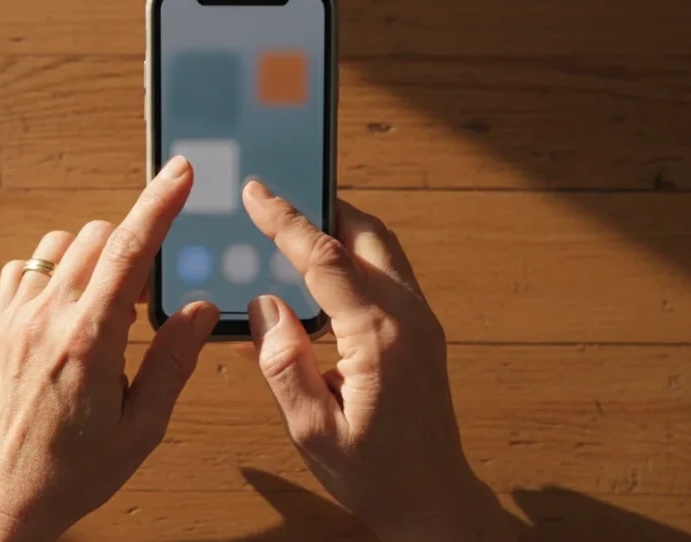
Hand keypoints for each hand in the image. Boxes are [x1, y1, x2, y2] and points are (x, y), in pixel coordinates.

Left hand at [0, 156, 219, 541]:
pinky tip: (67, 307)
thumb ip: (173, 361)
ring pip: (61, 245)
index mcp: (90, 342)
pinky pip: (25, 268)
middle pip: (97, 236)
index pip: (129, 251)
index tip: (180, 172)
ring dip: (93, 257)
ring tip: (107, 306)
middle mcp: (48, 319)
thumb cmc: (75, 470)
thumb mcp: (141, 426)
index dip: (158, 204)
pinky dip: (52, 271)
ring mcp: (16, 319)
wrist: (5, 496)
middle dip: (131, 246)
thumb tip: (201, 309)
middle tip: (146, 297)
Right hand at [242, 181, 513, 541]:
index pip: (325, 259)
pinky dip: (354, 256)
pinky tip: (322, 274)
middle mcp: (408, 318)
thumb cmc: (375, 474)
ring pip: (382, 249)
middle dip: (322, 207)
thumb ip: (284, 365)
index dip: (286, 221)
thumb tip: (264, 306)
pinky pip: (388, 273)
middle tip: (279, 197)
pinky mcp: (423, 331)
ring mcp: (421, 322)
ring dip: (341, 229)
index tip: (257, 192)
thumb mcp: (313, 431)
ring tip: (296, 227)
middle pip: (366, 234)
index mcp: (379, 337)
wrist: (433, 500)